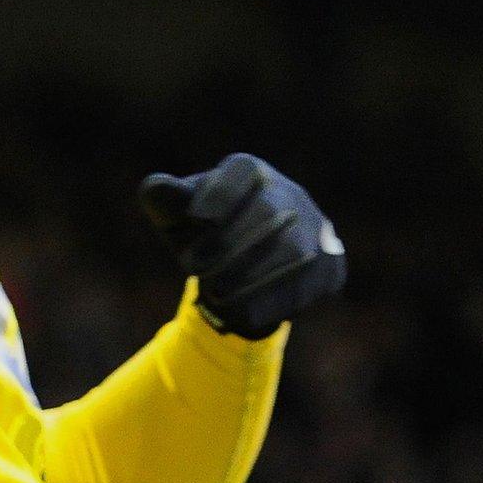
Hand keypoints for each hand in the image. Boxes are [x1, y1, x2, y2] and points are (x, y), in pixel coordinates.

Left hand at [140, 152, 346, 339]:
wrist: (245, 263)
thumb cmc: (202, 231)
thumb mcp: (178, 216)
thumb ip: (165, 201)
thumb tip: (154, 187)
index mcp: (250, 172)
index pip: (242, 171)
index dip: (219, 193)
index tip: (195, 217)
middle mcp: (289, 195)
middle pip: (270, 212)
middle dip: (230, 244)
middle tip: (197, 268)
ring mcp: (315, 230)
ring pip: (295, 251)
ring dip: (252, 275)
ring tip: (216, 292)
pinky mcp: (328, 267)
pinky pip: (309, 284)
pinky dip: (272, 301)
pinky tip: (241, 312)